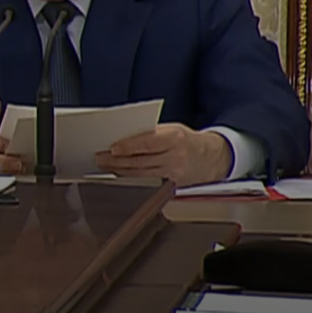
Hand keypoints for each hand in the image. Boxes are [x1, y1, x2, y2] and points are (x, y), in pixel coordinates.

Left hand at [94, 124, 232, 186]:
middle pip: (141, 160)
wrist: (211, 157)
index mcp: (175, 138)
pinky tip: (119, 173)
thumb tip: (124, 134)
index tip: (113, 147)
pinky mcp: (171, 183)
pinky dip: (131, 175)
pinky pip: (147, 179)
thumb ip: (150, 132)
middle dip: (117, 160)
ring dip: (120, 169)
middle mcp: (175, 156)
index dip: (129, 146)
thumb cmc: (187, 140)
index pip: (148, 143)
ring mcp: (173, 172)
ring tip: (104, 164)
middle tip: (100, 157)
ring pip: (141, 172)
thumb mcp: (172, 129)